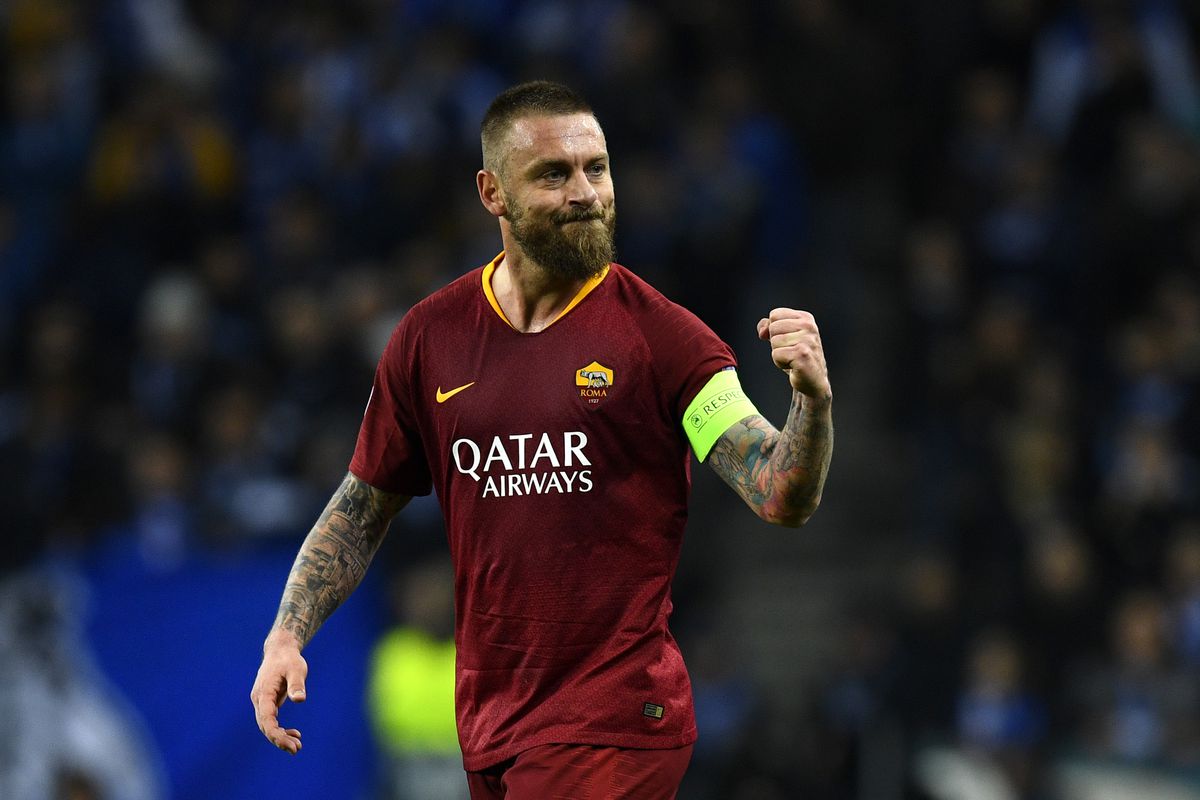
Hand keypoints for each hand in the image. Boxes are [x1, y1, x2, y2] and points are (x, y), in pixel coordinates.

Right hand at [250, 630, 307, 753]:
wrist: (280, 650)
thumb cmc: (289, 659)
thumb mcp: (296, 669)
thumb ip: (297, 684)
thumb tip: (299, 699)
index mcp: (264, 692)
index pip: (266, 719)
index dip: (276, 734)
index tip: (289, 744)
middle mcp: (259, 699)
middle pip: (265, 725)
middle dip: (279, 739)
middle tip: (296, 749)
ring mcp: (261, 701)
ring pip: (267, 724)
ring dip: (280, 736)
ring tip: (297, 745)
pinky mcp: (266, 702)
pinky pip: (270, 720)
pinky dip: (280, 729)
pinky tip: (294, 734)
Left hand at [757, 308, 830, 400]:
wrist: (812, 381)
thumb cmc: (796, 357)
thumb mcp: (782, 337)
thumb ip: (769, 326)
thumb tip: (762, 332)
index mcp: (806, 318)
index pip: (774, 315)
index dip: (774, 330)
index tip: (788, 341)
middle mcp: (809, 326)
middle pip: (773, 327)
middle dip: (776, 343)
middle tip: (790, 352)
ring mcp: (807, 340)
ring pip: (774, 341)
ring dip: (778, 354)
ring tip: (792, 358)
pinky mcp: (802, 354)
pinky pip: (776, 354)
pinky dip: (780, 363)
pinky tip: (793, 366)